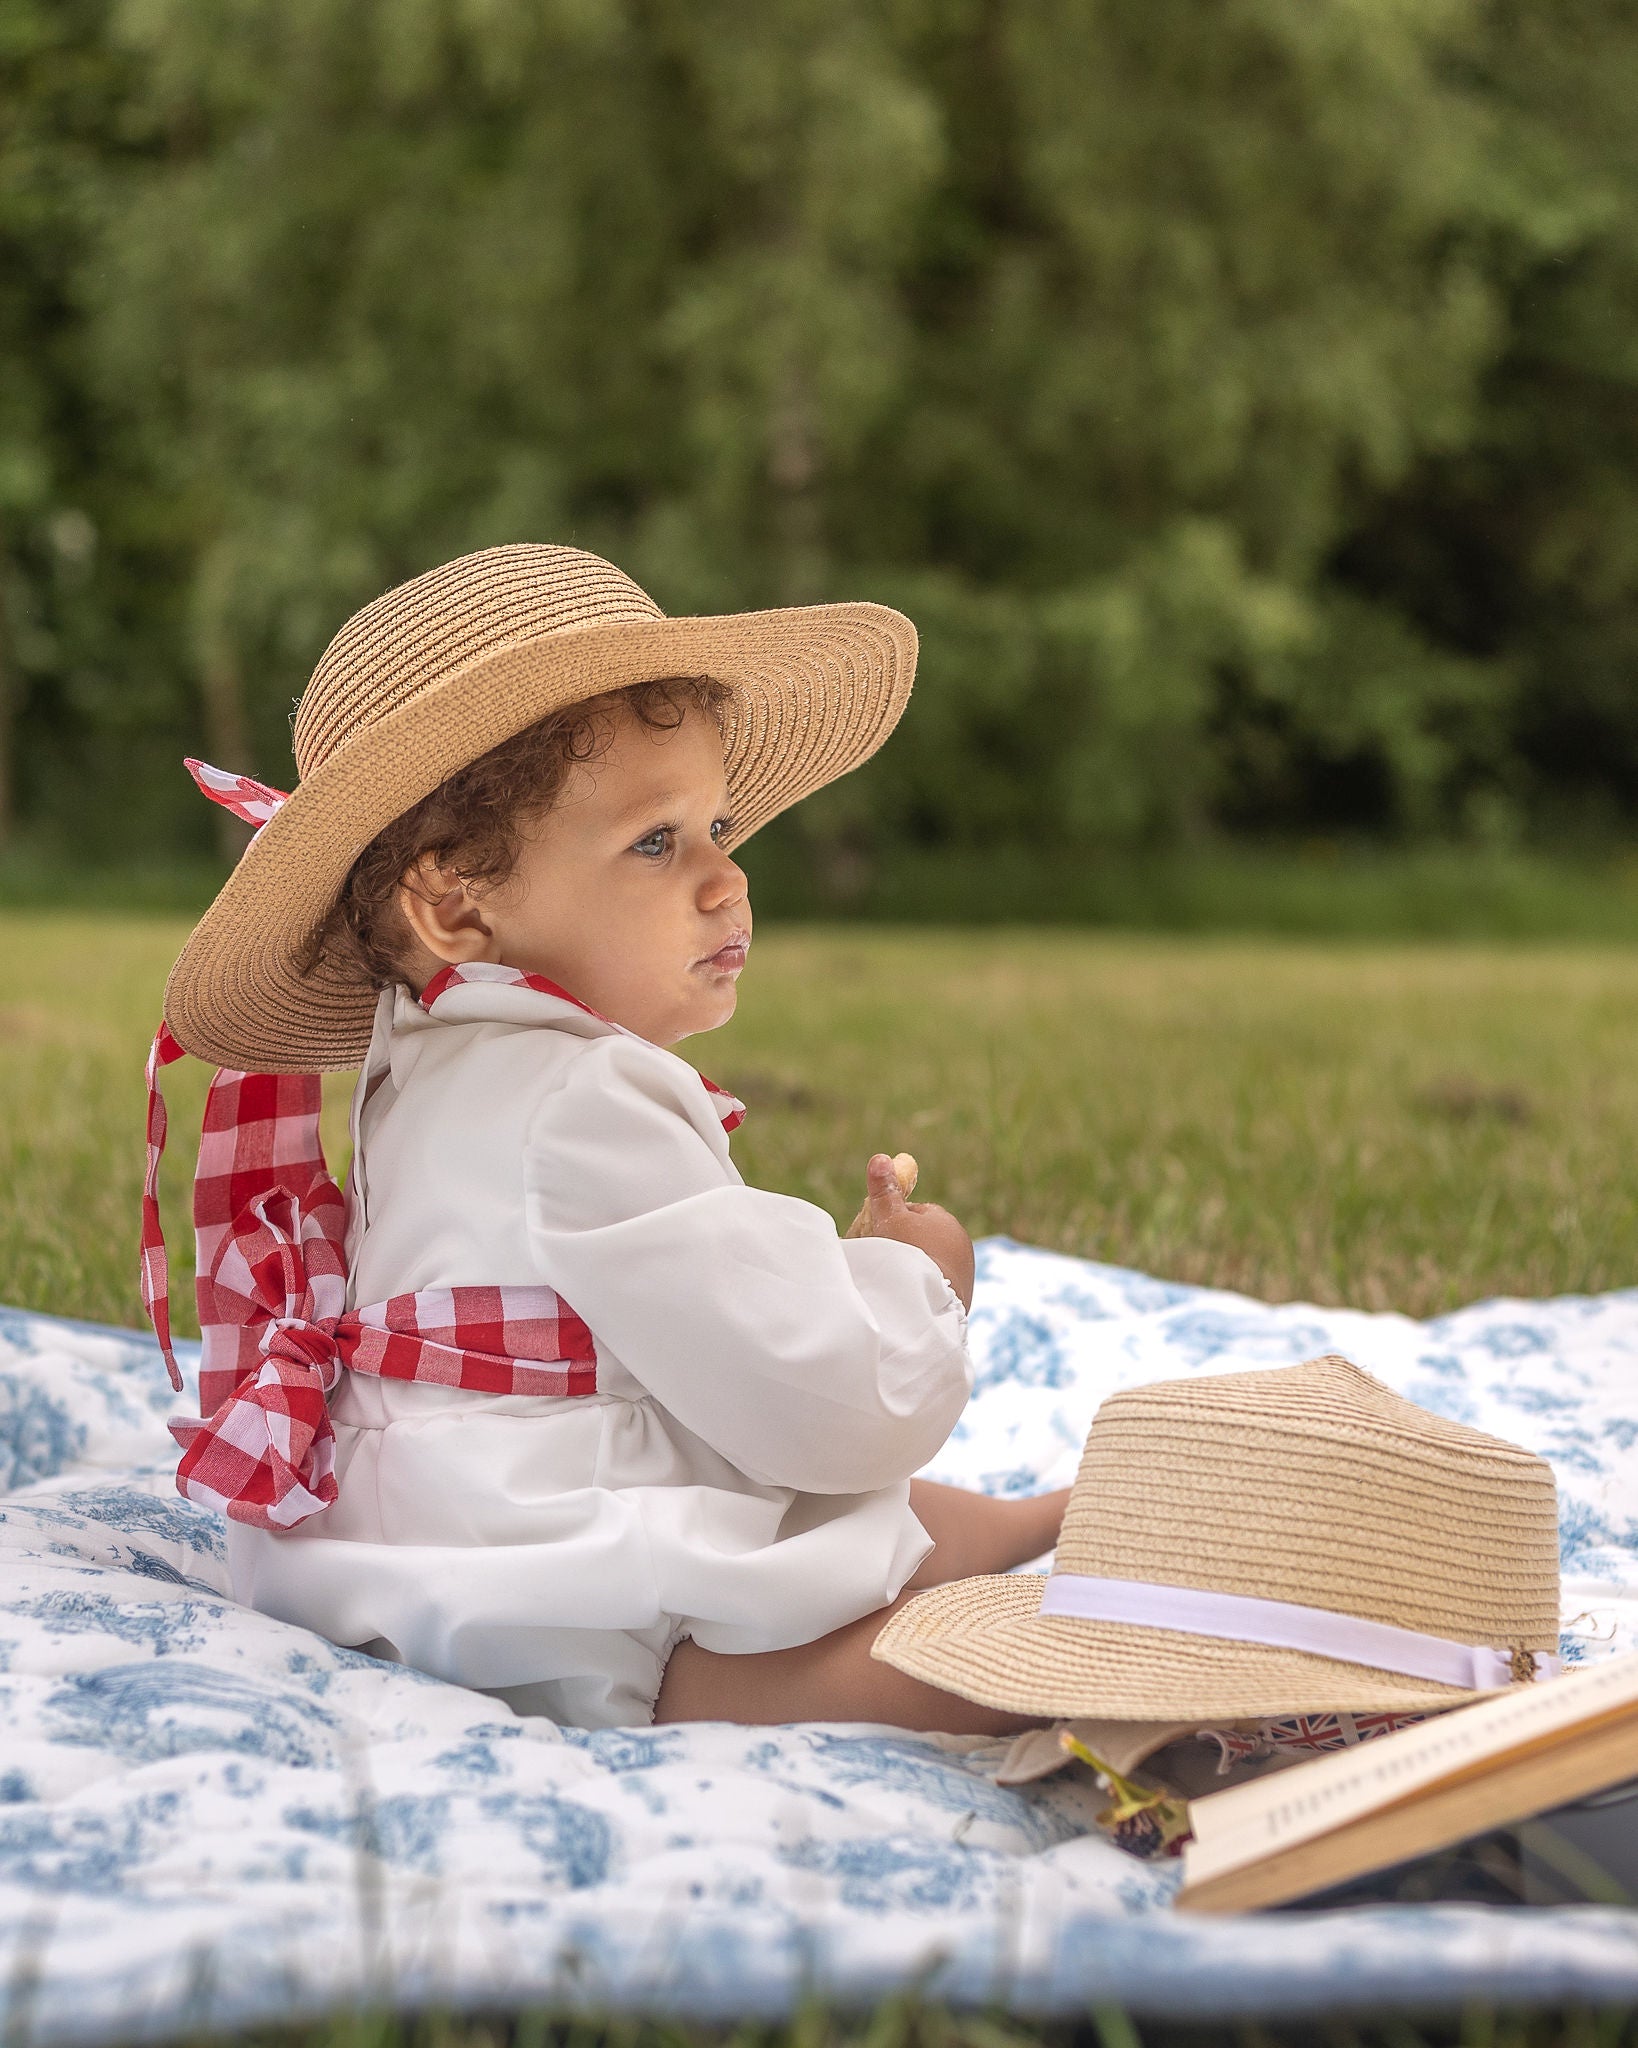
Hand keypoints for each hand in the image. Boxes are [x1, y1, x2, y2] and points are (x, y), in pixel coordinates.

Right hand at [854, 1152, 974, 1310]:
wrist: (928, 1302)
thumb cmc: (907, 1254)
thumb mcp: (890, 1218)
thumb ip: (885, 1191)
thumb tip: (881, 1157)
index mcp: (947, 1221)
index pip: (917, 1213)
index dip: (895, 1221)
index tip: (879, 1233)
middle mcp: (962, 1245)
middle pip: (925, 1239)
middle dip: (907, 1246)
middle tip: (884, 1258)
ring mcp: (965, 1273)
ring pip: (933, 1264)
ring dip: (917, 1269)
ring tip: (896, 1279)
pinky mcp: (963, 1298)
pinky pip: (938, 1287)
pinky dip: (925, 1288)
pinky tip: (910, 1295)